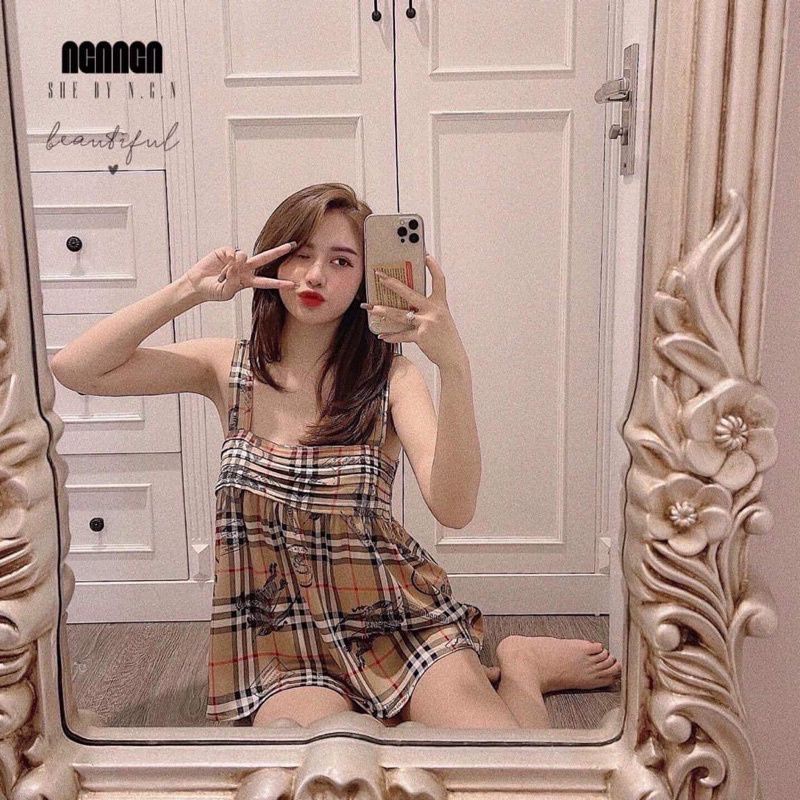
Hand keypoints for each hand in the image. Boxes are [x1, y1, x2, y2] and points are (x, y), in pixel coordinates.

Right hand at [184, 243, 297, 301]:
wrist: (197, 285)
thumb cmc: (213, 291)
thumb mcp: (226, 292)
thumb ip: (235, 280)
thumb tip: (239, 261)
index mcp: (248, 281)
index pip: (267, 282)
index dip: (279, 283)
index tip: (292, 284)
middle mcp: (245, 269)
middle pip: (265, 259)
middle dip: (278, 252)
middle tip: (292, 245)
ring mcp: (236, 259)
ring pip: (245, 256)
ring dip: (236, 265)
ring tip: (225, 274)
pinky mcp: (226, 252)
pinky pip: (232, 251)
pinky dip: (230, 256)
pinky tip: (226, 261)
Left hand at [360, 253, 467, 369]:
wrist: (453, 357)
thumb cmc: (446, 338)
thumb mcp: (441, 319)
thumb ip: (427, 310)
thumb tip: (409, 305)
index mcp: (440, 304)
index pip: (439, 280)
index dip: (433, 267)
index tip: (426, 255)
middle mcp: (434, 311)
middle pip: (410, 293)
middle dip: (393, 284)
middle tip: (380, 276)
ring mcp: (427, 323)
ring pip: (400, 314)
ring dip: (384, 311)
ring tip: (372, 308)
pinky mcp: (421, 336)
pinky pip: (402, 335)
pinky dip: (391, 336)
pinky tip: (382, 336)